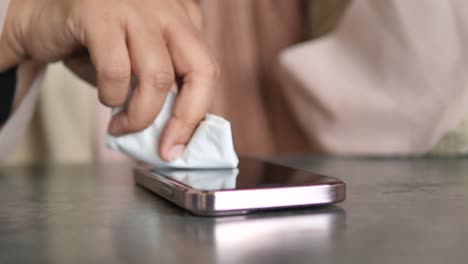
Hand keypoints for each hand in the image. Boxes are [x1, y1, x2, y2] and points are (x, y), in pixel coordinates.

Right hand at [0, 0, 217, 160]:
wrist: (39, 18)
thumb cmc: (95, 46)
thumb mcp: (139, 66)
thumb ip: (162, 90)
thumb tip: (178, 134)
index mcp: (182, 18)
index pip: (208, 70)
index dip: (197, 114)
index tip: (180, 145)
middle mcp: (166, 7)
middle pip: (200, 70)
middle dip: (185, 119)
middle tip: (166, 147)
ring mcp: (135, 7)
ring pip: (159, 76)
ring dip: (141, 115)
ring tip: (122, 126)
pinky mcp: (99, 13)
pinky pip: (117, 70)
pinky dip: (112, 96)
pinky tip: (106, 99)